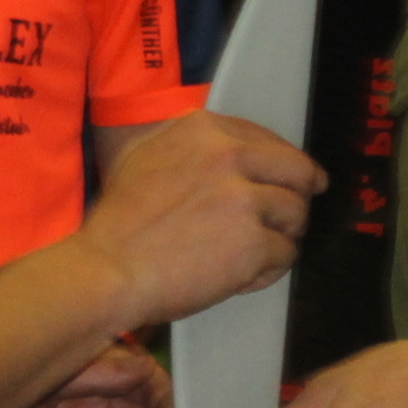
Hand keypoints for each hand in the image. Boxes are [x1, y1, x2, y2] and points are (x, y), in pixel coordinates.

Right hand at [76, 111, 323, 331]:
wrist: (108, 269)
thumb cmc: (118, 223)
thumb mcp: (144, 156)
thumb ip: (191, 146)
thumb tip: (229, 148)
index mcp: (203, 130)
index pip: (267, 139)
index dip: (284, 163)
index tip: (300, 178)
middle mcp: (228, 156)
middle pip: (297, 171)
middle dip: (299, 196)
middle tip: (293, 218)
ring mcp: (243, 199)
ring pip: (296, 215)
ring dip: (283, 237)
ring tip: (257, 254)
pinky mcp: (252, 243)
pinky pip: (285, 255)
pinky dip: (270, 270)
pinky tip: (244, 277)